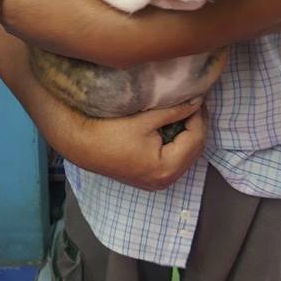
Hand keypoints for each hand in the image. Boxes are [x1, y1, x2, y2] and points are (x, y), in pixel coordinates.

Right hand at [82, 98, 206, 190]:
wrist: (82, 145)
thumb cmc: (110, 132)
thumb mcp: (146, 119)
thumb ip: (175, 111)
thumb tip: (197, 102)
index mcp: (166, 168)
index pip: (195, 139)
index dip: (198, 116)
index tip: (196, 97)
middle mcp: (165, 180)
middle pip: (194, 150)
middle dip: (196, 125)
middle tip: (194, 103)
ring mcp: (158, 182)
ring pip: (186, 156)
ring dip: (188, 135)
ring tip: (186, 112)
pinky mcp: (150, 179)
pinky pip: (174, 161)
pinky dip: (178, 145)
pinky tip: (175, 127)